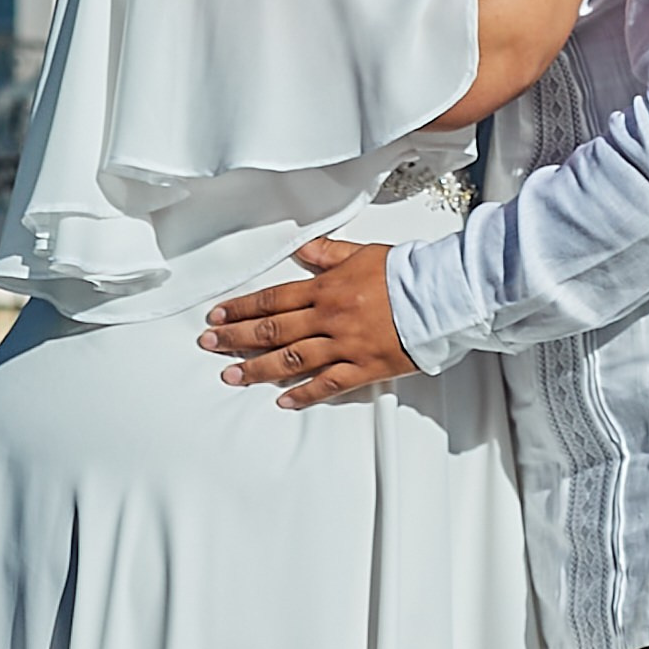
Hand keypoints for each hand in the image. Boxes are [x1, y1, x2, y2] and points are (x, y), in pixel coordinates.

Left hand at [199, 237, 412, 406]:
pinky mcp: (363, 368)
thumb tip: (300, 249)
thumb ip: (327, 253)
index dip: (242, 308)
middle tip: (209, 343)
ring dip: (258, 368)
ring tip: (231, 376)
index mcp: (326, 287)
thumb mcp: (361, 253)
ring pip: (292, 359)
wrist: (438, 295)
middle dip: (236, 337)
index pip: (273, 298)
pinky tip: (283, 399)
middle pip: (274, 329)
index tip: (218, 314)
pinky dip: (304, 393)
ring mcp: (344, 345)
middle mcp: (329, 317)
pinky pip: (327, 384)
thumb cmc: (403, 272)